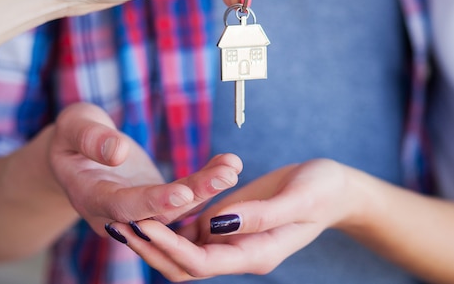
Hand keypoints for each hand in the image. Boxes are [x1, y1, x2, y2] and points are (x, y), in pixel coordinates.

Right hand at [47, 102, 242, 235]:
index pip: (124, 206)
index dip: (154, 201)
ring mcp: (140, 210)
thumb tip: (117, 152)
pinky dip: (206, 180)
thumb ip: (90, 138)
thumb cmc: (72, 135)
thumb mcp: (73, 126)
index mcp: (91, 197)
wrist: (75, 152)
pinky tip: (229, 165)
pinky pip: (185, 193)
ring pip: (178, 205)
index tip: (183, 192)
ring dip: (208, 187)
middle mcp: (117, 214)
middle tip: (226, 175)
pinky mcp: (158, 200)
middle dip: (195, 194)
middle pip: (160, 211)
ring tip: (233, 167)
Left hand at [107, 159, 353, 280]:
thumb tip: (217, 223)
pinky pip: (194, 232)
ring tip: (123, 219)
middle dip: (152, 248)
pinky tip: (151, 209)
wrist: (334, 188)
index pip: (202, 262)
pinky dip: (171, 224)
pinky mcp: (231, 224)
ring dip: (155, 239)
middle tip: (119, 224)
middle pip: (185, 265)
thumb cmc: (322, 190)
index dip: (170, 247)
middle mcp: (240, 252)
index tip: (144, 224)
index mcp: (257, 253)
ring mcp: (234, 240)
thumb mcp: (297, 197)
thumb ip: (260, 214)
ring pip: (184, 251)